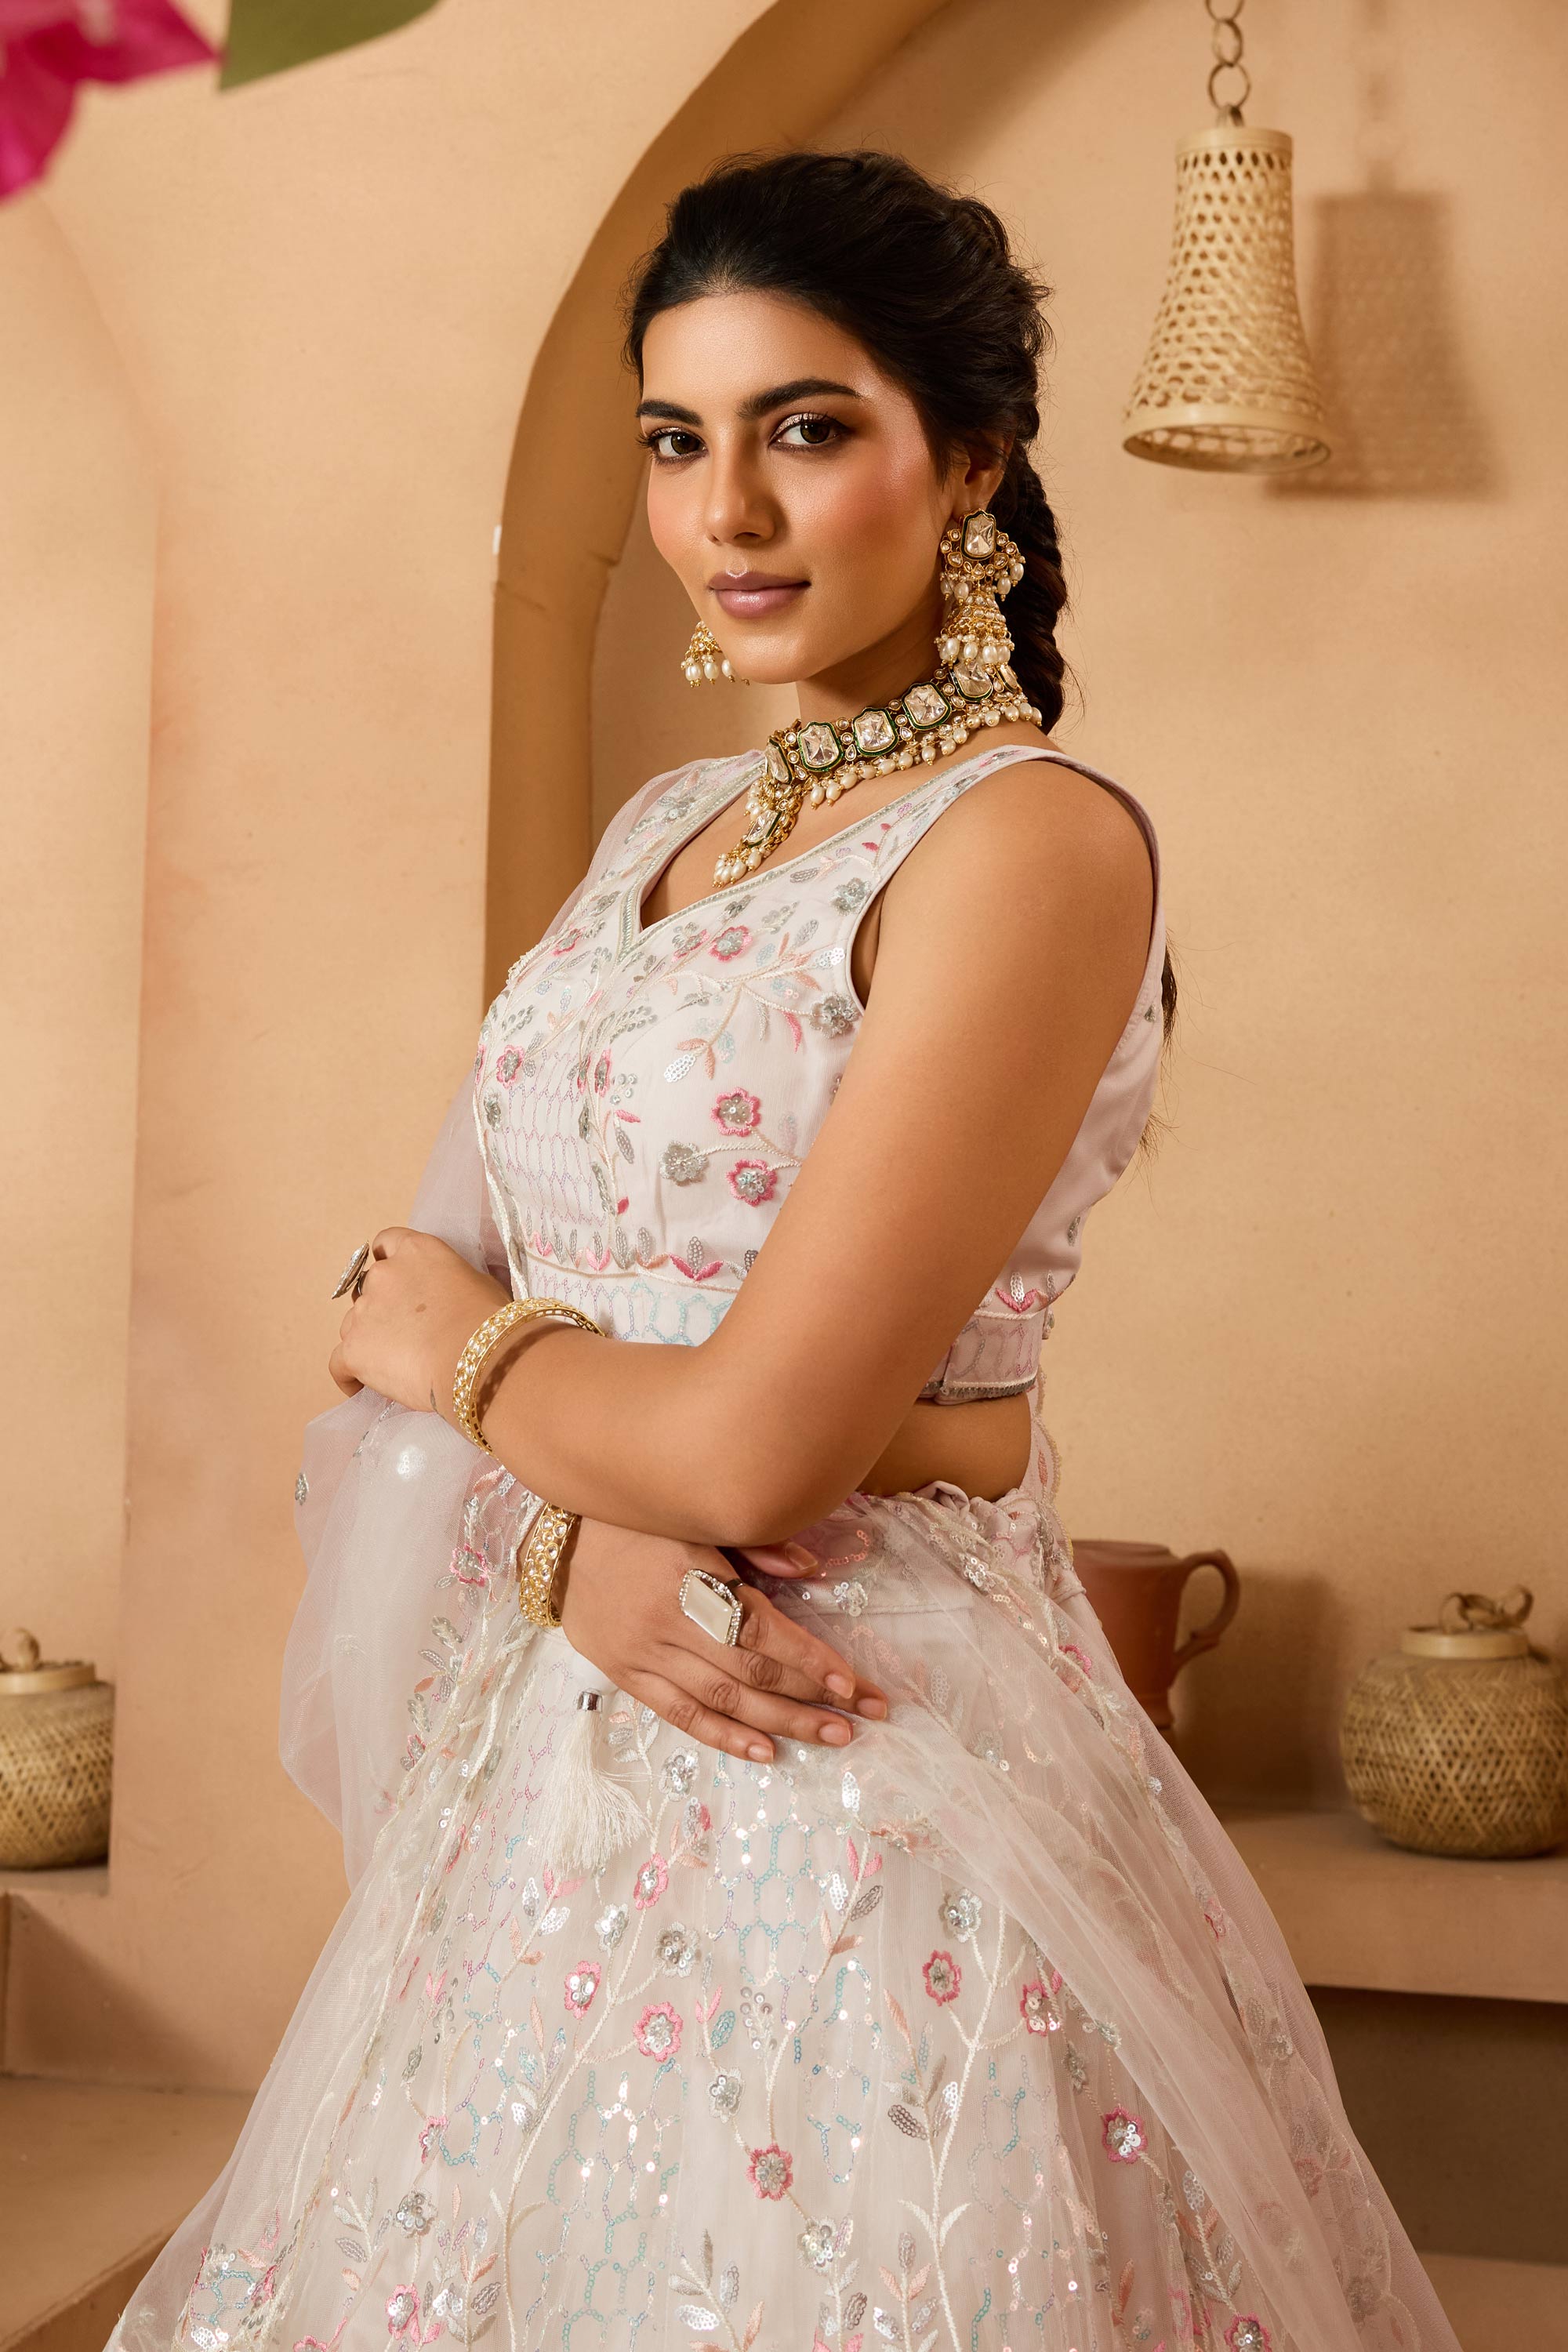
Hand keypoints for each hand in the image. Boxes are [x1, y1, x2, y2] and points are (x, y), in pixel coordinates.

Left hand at [329, 1226, 506, 1413]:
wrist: (476, 1357)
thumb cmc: (490, 1322)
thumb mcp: (477, 1283)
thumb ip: (450, 1281)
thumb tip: (448, 1297)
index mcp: (416, 1251)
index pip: (386, 1243)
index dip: (386, 1261)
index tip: (392, 1279)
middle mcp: (384, 1274)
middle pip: (367, 1289)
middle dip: (379, 1308)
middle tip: (403, 1333)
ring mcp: (364, 1311)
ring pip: (352, 1326)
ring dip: (367, 1340)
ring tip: (391, 1366)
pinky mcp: (353, 1349)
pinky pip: (338, 1364)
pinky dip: (348, 1375)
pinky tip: (361, 1387)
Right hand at [557, 1518, 888, 1763]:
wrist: (553, 1541)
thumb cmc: (637, 1521)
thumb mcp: (694, 1515)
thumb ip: (753, 1543)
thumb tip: (810, 1569)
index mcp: (690, 1575)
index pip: (761, 1628)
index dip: (810, 1659)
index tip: (852, 1684)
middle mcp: (668, 1622)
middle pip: (750, 1672)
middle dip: (812, 1698)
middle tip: (859, 1718)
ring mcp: (643, 1654)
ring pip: (723, 1701)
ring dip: (782, 1723)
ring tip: (830, 1737)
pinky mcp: (625, 1674)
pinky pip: (680, 1715)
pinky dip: (724, 1736)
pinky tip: (765, 1751)